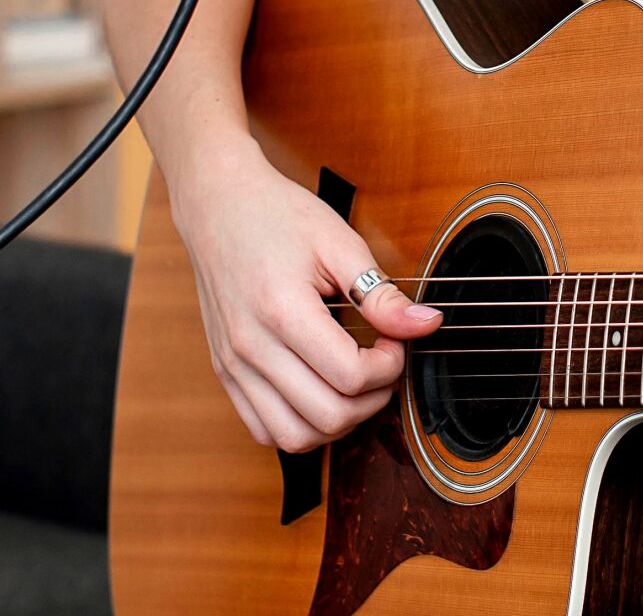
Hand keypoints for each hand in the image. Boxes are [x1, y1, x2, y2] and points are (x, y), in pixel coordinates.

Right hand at [168, 139, 442, 451]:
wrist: (217, 205)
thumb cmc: (276, 215)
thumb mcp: (339, 243)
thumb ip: (381, 294)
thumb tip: (426, 325)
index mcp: (282, 310)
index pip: (351, 376)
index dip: (390, 366)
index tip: (395, 341)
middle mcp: (251, 347)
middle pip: (328, 416)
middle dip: (373, 399)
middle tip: (383, 365)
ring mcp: (234, 364)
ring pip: (295, 437)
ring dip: (339, 422)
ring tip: (355, 385)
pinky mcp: (225, 372)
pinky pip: (264, 429)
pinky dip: (300, 426)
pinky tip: (320, 392)